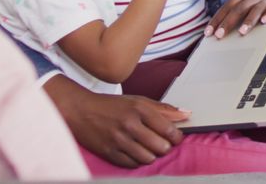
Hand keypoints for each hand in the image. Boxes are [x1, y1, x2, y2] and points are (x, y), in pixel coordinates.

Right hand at [44, 75, 187, 167]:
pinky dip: (137, 161)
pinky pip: (132, 164)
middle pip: (160, 146)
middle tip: (162, 143)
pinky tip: (136, 152)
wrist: (80, 111)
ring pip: (148, 158)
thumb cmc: (110, 106)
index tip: (176, 137)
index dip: (176, 136)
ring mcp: (118, 140)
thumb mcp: (137, 101)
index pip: (168, 129)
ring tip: (148, 148)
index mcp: (139, 109)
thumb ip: (163, 109)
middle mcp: (129, 124)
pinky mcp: (109, 152)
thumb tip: (186, 115)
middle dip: (165, 147)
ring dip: (152, 155)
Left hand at [204, 0, 265, 38]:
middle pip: (240, 8)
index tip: (209, 33)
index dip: (217, 20)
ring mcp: (265, 0)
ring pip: (256, 9)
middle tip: (220, 35)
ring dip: (248, 21)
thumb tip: (211, 34)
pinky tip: (264, 21)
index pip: (227, 6)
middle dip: (228, 22)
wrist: (263, 3)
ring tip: (242, 31)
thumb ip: (226, 19)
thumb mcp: (235, 11)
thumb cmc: (245, 10)